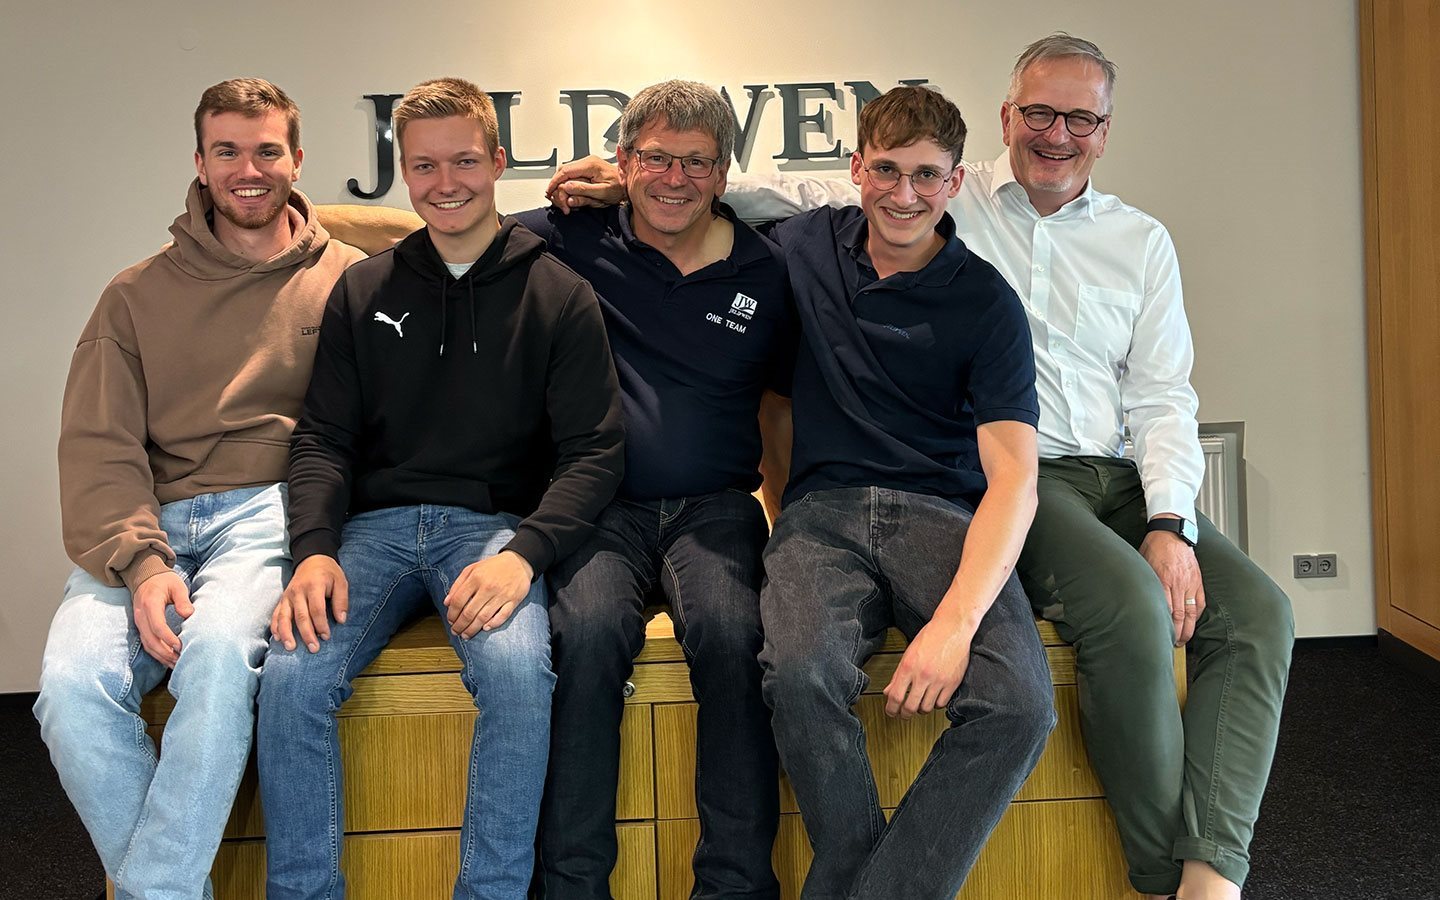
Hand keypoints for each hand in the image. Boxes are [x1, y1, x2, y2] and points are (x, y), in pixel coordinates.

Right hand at [132, 571, 191, 667]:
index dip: (169, 639)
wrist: (145, 575)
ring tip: (176, 663)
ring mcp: (139, 622)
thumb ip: (182, 600)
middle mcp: (141, 616)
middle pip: (151, 640)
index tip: (181, 646)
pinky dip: (156, 653)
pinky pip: (147, 643)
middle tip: (181, 660)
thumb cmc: (163, 580)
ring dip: (161, 656)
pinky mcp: (140, 626)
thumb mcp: (177, 585)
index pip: (158, 626)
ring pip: (148, 644)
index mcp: (150, 604)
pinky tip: (168, 659)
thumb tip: (189, 614)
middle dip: (166, 652)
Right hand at [272, 555, 348, 652]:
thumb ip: (342, 600)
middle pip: (301, 616)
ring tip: (291, 647)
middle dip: (307, 634)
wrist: (312, 559)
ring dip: (287, 633)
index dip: (321, 624)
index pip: (316, 609)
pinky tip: (278, 638)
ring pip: (284, 617)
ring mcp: (288, 596)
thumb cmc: (329, 573)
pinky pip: (276, 614)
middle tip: (313, 648)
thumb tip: (341, 620)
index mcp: (314, 586)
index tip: (326, 636)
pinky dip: (275, 626)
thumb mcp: (341, 581)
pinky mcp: (282, 599)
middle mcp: (298, 591)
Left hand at [444, 550, 533, 637]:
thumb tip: (447, 602)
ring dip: (472, 629)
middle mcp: (488, 587)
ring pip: (483, 617)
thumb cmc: (493, 567)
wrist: (518, 561)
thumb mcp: (472, 569)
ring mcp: (501, 595)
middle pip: (469, 612)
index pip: (459, 601)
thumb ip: (458, 584)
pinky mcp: (513, 600)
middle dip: (460, 625)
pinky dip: (493, 624)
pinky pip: (502, 616)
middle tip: (456, 631)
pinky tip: (485, 628)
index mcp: (476, 578)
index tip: (450, 620)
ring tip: (466, 635)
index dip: (452, 613)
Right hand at [544, 156, 624, 211]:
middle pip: (563, 172)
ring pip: (566, 175)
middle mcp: (587, 162)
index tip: (550, 192)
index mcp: (590, 165)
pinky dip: (569, 188)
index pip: (565, 170)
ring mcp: (587, 165)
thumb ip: (584, 190)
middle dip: (558, 188)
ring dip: (563, 189)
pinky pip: (572, 177)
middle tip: (561, 203)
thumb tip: (567, 187)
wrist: (629, 185)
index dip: (554, 182)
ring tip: (567, 203)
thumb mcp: (602, 193)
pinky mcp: (587, 171)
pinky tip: (572, 197)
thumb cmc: (619, 189)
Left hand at [883, 617, 974, 718]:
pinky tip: (933, 698)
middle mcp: (923, 675)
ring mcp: (939, 680)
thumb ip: (897, 675)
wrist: (952, 628)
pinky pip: (941, 703)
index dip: (891, 709)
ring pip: (926, 708)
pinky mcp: (952, 683)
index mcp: (908, 667)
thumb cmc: (930, 637)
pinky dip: (935, 704)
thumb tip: (888, 692)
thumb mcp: (908, 654)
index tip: (891, 712)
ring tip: (919, 704)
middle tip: (904, 715)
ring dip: (921, 710)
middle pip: (910, 707)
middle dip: (905, 714)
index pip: (896, 696)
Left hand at [1139, 527, 1204, 644]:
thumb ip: (1145, 584)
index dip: (1163, 627)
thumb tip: (1141, 601)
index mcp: (1162, 580)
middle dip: (1176, 634)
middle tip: (1173, 645)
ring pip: (1191, 612)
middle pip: (1179, 616)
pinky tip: (1192, 624)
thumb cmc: (1153, 548)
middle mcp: (1178, 584)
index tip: (1160, 637)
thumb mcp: (1142, 565)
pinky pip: (1200, 603)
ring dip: (1188, 629)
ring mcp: (1190, 583)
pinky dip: (1197, 615)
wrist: (1171, 532)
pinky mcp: (1198, 581)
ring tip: (1183, 640)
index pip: (1164, 610)